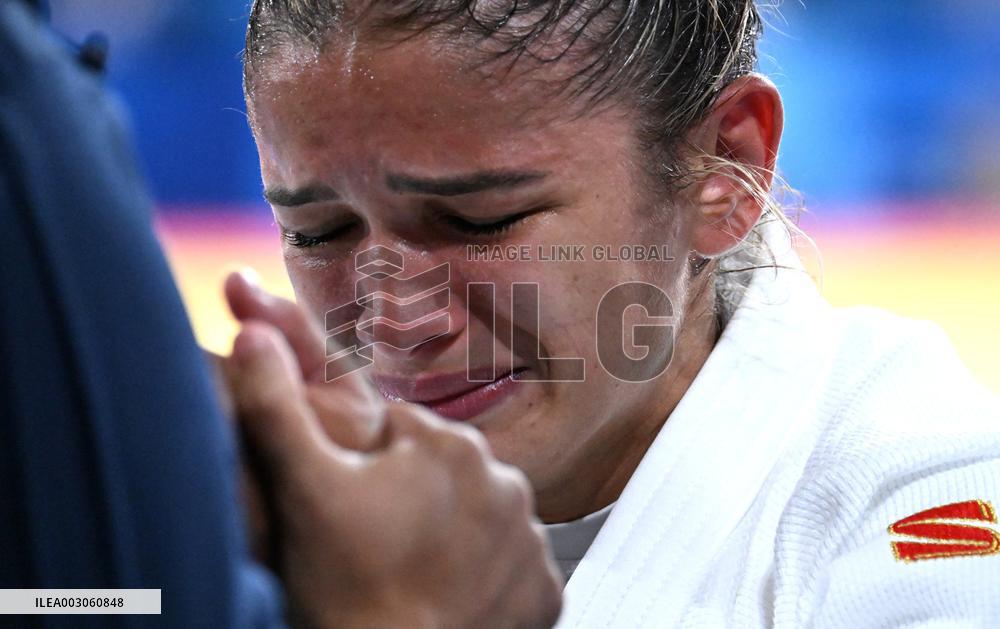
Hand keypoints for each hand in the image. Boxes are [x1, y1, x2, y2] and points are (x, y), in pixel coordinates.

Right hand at [223, 271, 562, 627]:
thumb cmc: (344, 587)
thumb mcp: (301, 488)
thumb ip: (276, 404)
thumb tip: (252, 334)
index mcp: (448, 443)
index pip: (401, 434)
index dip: (365, 468)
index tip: (350, 506)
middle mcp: (505, 481)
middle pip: (443, 477)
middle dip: (410, 498)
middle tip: (373, 546)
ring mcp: (531, 540)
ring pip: (478, 523)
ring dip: (449, 538)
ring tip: (406, 575)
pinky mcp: (545, 592)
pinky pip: (512, 573)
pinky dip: (486, 583)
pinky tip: (447, 599)